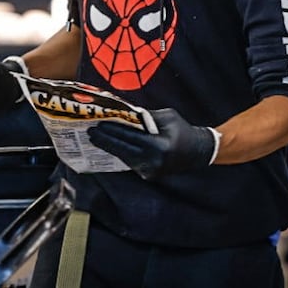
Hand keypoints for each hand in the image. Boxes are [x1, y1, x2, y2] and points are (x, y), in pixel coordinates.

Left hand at [89, 107, 218, 179]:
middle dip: (105, 140)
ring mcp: (150, 171)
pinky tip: (109, 146)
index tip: (98, 124)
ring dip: (109, 148)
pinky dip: (120, 153)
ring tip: (95, 138)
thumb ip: (146, 116)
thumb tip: (125, 112)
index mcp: (159, 146)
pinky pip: (130, 162)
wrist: (198, 152)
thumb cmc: (183, 130)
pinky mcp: (148, 175)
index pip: (130, 137)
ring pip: (124, 158)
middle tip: (90, 132)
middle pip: (123, 150)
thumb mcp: (167, 116)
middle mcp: (153, 162)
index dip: (113, 131)